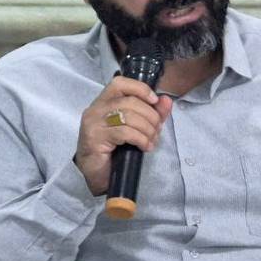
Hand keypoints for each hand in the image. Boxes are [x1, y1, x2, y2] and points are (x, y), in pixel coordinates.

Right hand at [74, 74, 173, 195]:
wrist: (99, 177)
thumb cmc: (114, 152)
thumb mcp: (135, 129)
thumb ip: (151, 113)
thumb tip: (166, 100)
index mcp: (103, 103)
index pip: (120, 83)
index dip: (140, 89)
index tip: (154, 101)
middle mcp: (95, 110)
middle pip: (129, 102)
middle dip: (150, 116)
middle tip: (157, 130)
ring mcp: (94, 124)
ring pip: (129, 116)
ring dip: (147, 129)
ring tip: (151, 140)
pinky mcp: (95, 138)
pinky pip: (125, 132)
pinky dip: (141, 139)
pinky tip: (145, 147)